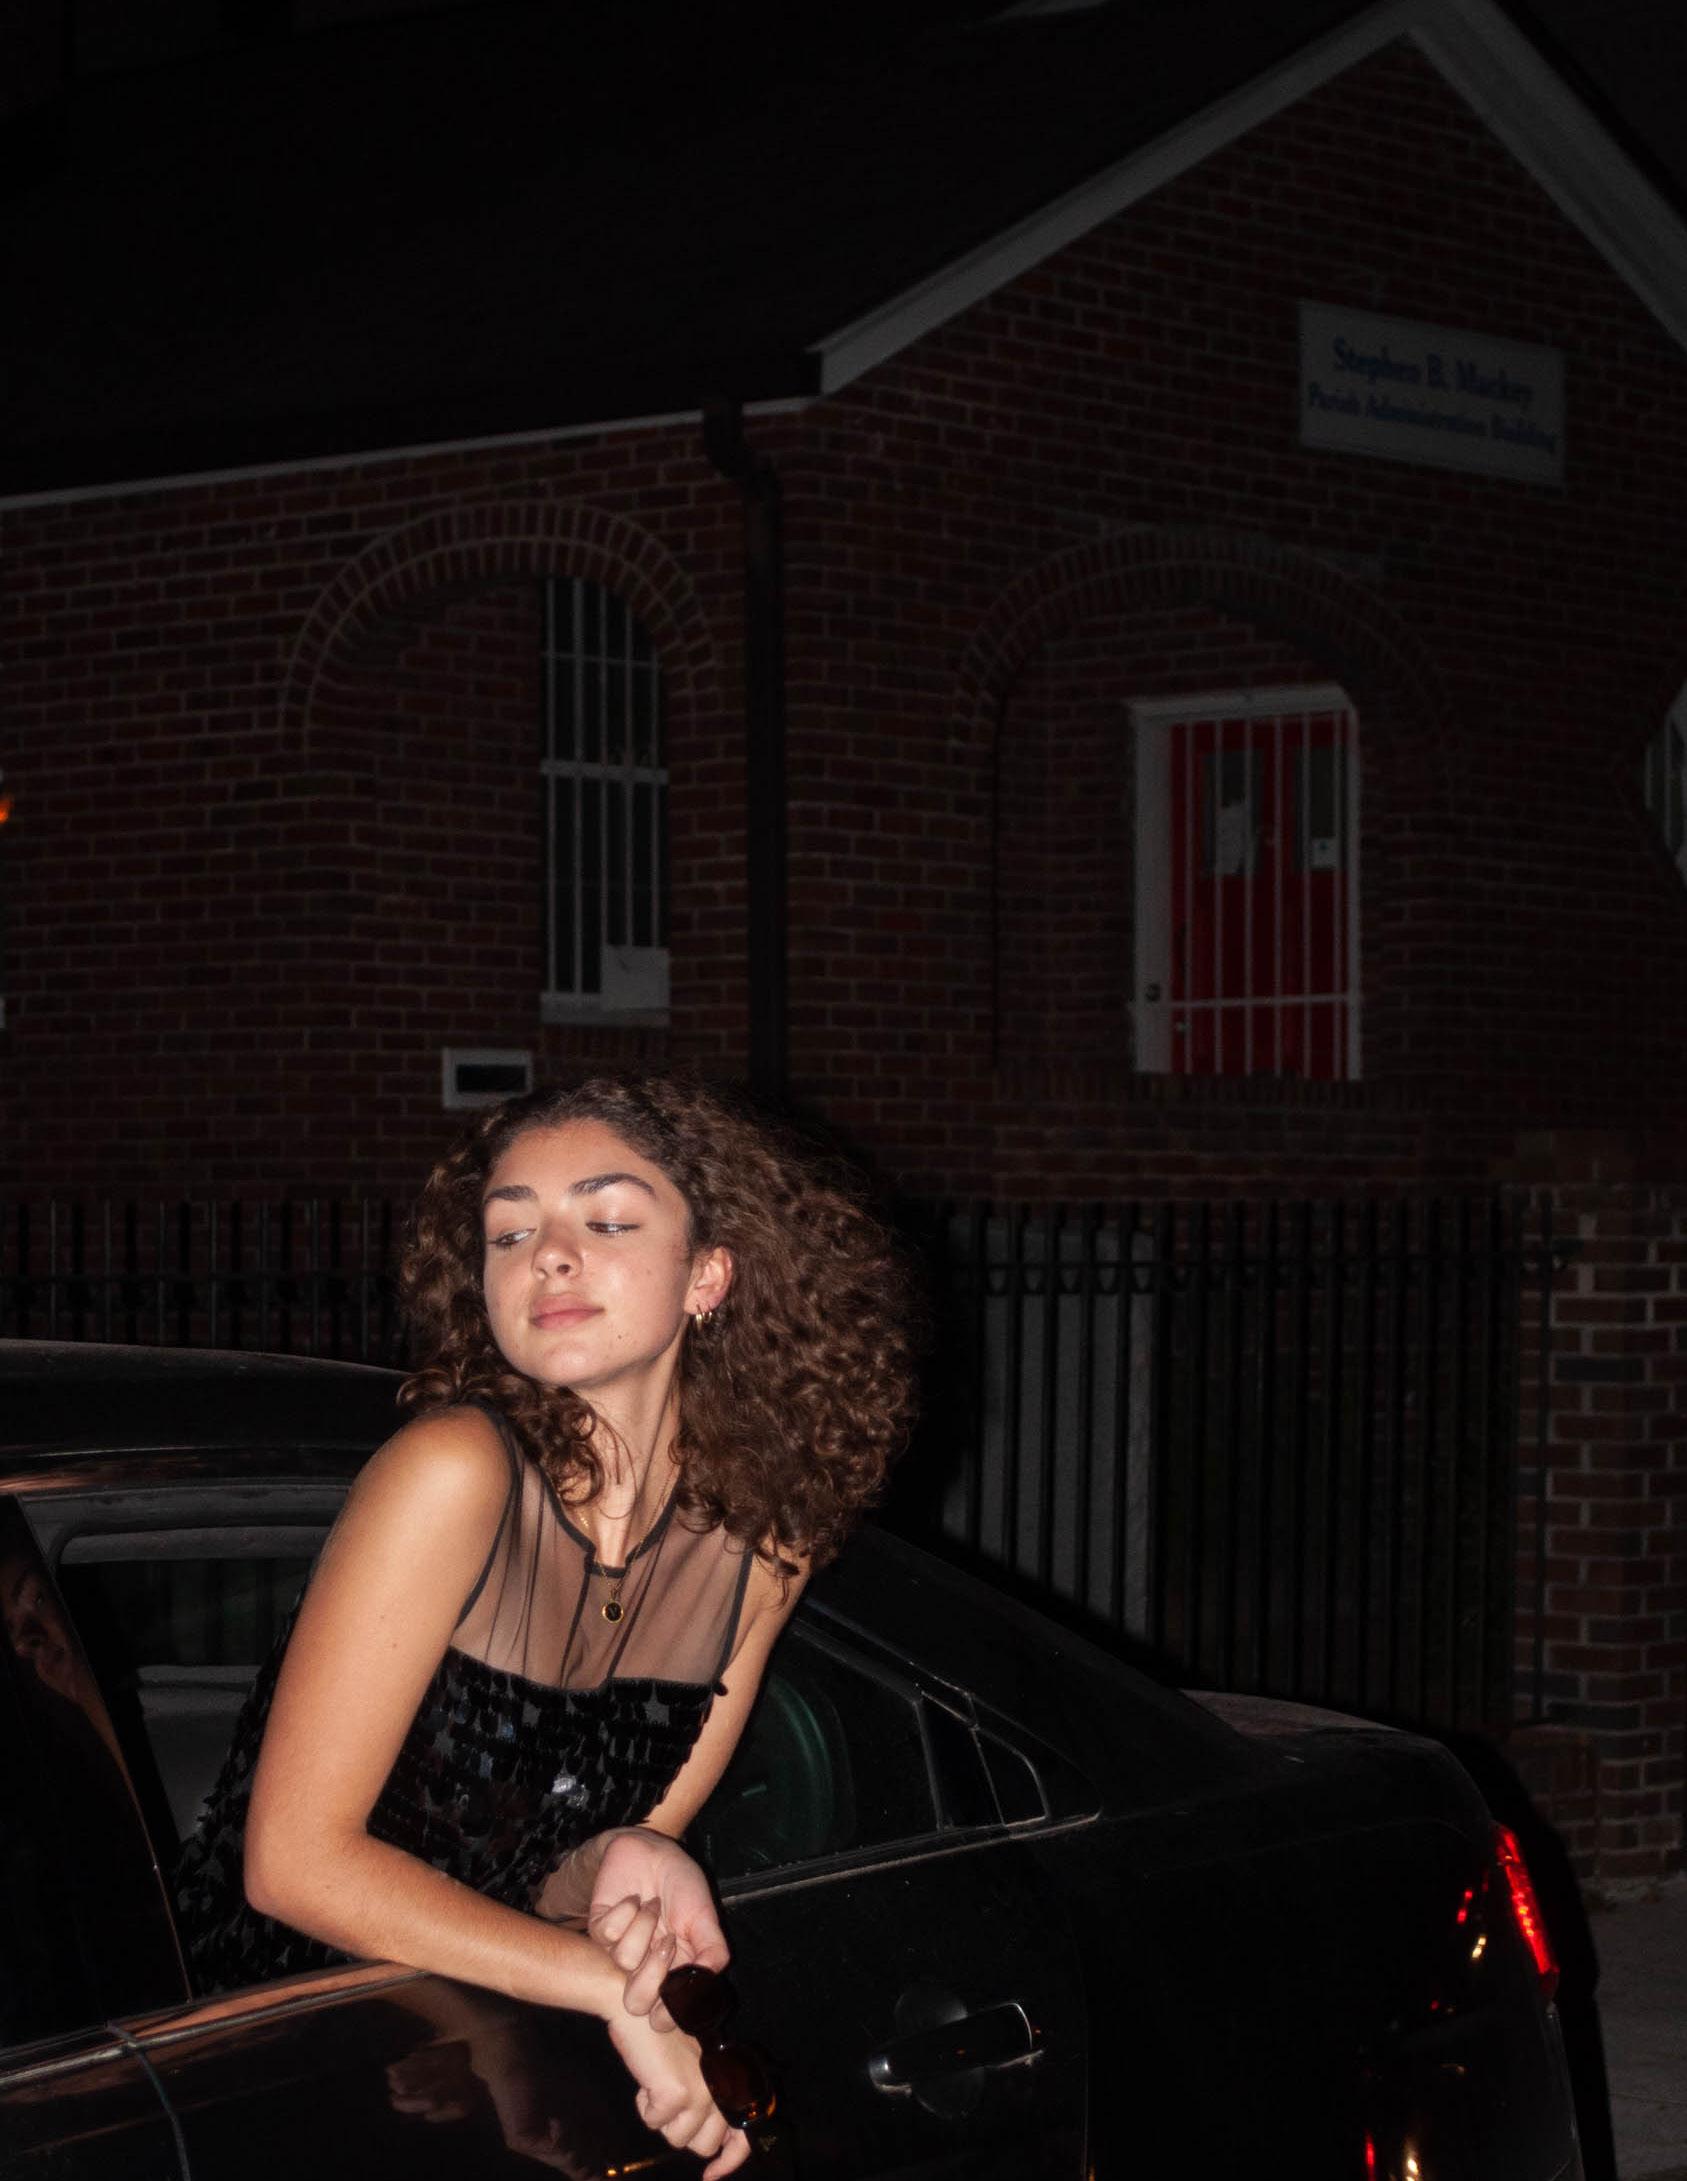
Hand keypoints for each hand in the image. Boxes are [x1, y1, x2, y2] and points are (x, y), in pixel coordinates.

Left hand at [586, 1829, 728, 2028]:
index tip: (675, 1994)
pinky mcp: (599, 1929)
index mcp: (672, 1973)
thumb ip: (711, 1956)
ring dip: (644, 1925)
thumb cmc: (683, 1886)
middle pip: (636, 2003)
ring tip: (653, 1905)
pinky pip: (607, 1933)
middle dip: (652, 1975)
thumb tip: (703, 1989)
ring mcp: (618, 1950)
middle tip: (667, 1942)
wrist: (654, 1852)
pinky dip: (625, 1911)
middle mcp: (643, 1968)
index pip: (663, 2016)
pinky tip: (633, 1899)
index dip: (667, 2013)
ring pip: (624, 1962)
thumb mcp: (706, 1920)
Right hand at [608, 2007, 749, 2178]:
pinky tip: (647, 2079)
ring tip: (658, 2083)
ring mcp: (701, 2091)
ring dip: (662, 2119)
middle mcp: (721, 2086)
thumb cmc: (659, 2039)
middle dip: (680, 2130)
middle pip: (704, 2144)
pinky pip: (656, 2125)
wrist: (637, 2010)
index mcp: (727, 2079)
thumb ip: (704, 2099)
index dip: (730, 2160)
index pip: (741, 2133)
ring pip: (679, 2139)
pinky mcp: (678, 2094)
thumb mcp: (690, 2068)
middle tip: (666, 2099)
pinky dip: (645, 2108)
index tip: (711, 2177)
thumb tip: (710, 2147)